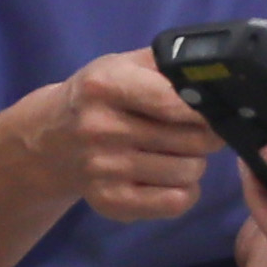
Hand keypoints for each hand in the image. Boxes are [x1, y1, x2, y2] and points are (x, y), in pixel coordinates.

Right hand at [21, 49, 222, 223]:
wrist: (51, 140)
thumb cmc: (99, 97)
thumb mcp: (122, 65)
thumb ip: (167, 63)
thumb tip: (215, 75)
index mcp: (105, 86)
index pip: (173, 103)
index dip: (205, 109)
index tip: (214, 109)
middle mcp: (101, 128)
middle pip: (192, 140)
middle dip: (207, 135)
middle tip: (197, 130)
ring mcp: (104, 169)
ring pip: (189, 172)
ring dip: (195, 162)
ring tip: (178, 152)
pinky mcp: (111, 202)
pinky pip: (175, 203)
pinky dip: (185, 191)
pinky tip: (171, 178)